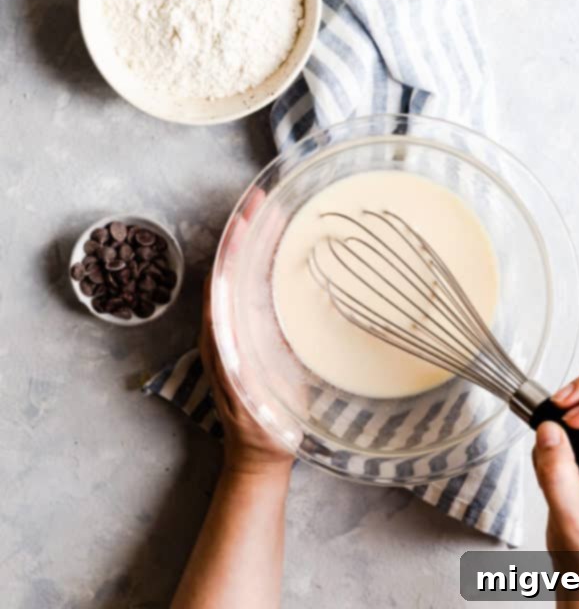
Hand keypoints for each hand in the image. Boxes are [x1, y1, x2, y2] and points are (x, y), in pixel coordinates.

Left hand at [200, 192, 293, 478]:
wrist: (259, 456)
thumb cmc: (262, 428)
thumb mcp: (255, 395)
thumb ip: (243, 361)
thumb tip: (238, 322)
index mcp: (221, 337)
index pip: (224, 277)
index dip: (236, 243)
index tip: (249, 212)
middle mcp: (224, 327)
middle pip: (232, 267)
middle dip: (246, 231)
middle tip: (263, 198)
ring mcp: (238, 330)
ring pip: (243, 275)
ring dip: (256, 243)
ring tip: (274, 212)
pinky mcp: (253, 336)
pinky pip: (255, 290)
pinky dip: (266, 265)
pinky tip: (282, 251)